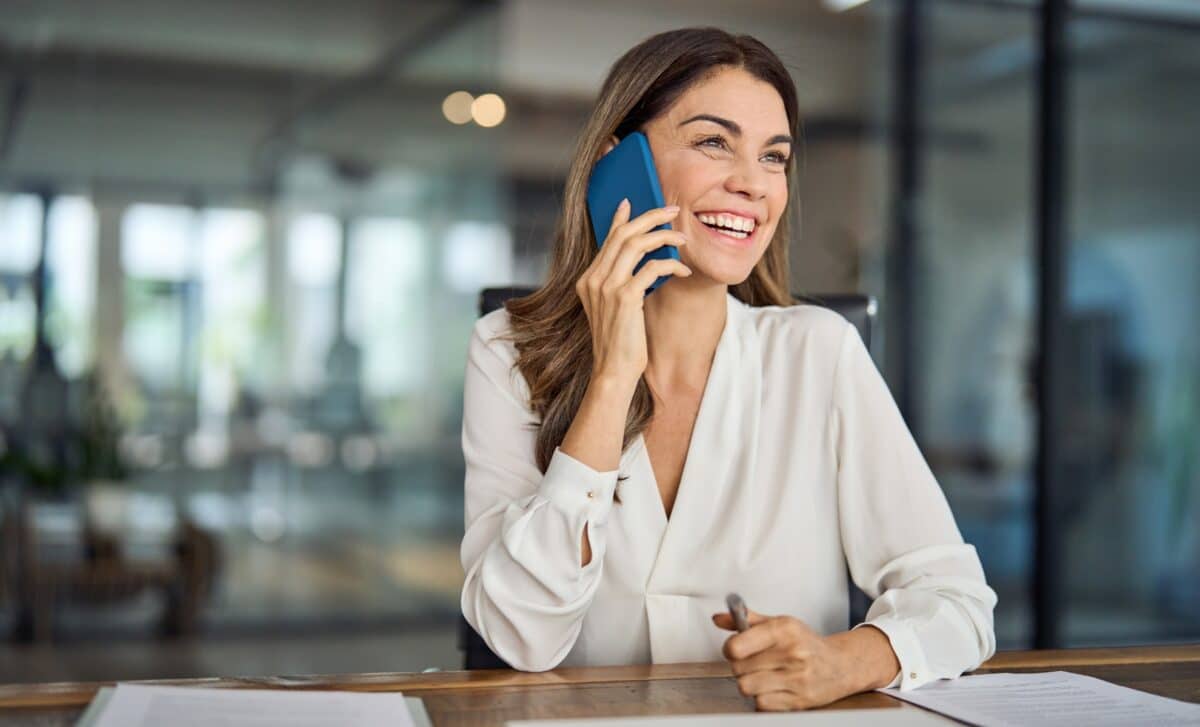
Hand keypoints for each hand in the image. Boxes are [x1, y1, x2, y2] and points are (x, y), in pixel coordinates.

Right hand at [575, 199, 690, 386]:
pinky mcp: (624, 297)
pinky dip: (670, 265)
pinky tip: (682, 271)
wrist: (613, 371)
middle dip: (650, 217)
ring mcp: (607, 287)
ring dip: (663, 236)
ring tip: (682, 238)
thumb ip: (620, 283)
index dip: (620, 219)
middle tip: (672, 211)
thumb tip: (643, 260)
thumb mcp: (615, 308)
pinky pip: (651, 268)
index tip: (630, 202)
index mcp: (588, 280)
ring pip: (636, 244)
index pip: (607, 240)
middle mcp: (593, 279)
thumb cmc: (619, 343)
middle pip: (623, 235)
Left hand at [712, 608, 869, 710]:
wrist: (840, 665)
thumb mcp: (779, 623)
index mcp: (783, 629)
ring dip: (750, 683)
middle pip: (738, 668)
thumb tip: (719, 618)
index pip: (737, 646)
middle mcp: (791, 653)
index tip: (735, 649)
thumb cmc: (805, 643)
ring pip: (747, 687)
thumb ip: (746, 619)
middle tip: (753, 663)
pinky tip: (773, 688)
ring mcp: (797, 678)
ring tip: (762, 676)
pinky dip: (763, 698)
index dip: (730, 649)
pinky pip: (762, 704)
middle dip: (740, 666)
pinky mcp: (799, 701)